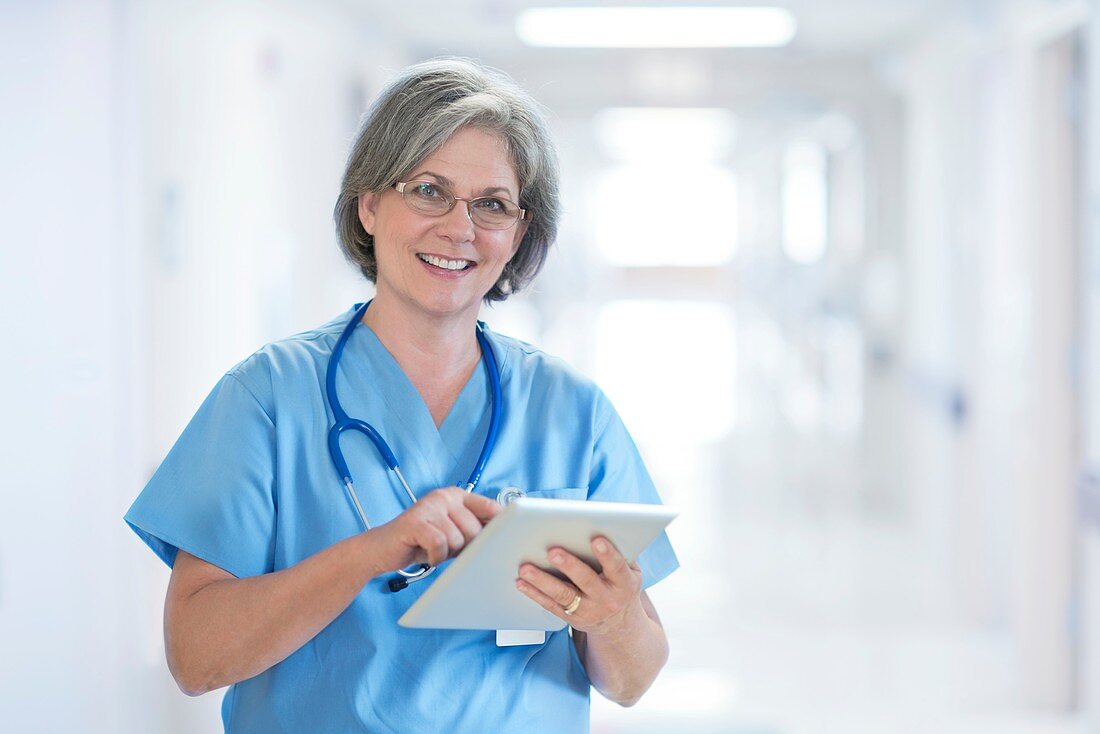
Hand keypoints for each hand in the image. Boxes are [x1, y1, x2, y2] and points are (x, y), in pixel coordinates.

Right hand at [373, 488, 500, 569]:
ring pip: (458, 539)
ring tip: (432, 549)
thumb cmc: (420, 542)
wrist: (382, 549)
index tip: (501, 541)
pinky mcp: (415, 522)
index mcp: (456, 495)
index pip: (490, 507)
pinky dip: (435, 556)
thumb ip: (472, 529)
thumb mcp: (452, 534)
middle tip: (447, 548)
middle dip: (465, 547)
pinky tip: (426, 554)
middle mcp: (444, 497)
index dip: (498, 528)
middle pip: (475, 529)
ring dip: (447, 553)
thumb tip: (502, 536)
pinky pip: (439, 545)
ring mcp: (429, 507)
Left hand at [515, 536, 643, 635]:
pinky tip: (522, 582)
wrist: (620, 624)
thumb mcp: (631, 571)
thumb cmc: (621, 586)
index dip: (607, 554)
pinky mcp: (571, 617)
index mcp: (624, 583)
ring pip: (563, 594)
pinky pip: (550, 605)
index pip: (616, 567)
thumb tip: (603, 526)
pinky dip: (535, 593)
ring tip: (526, 568)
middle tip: (552, 551)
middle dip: (569, 565)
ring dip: (542, 581)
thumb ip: (621, 552)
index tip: (596, 540)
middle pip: (586, 580)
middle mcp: (606, 598)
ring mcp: (587, 610)